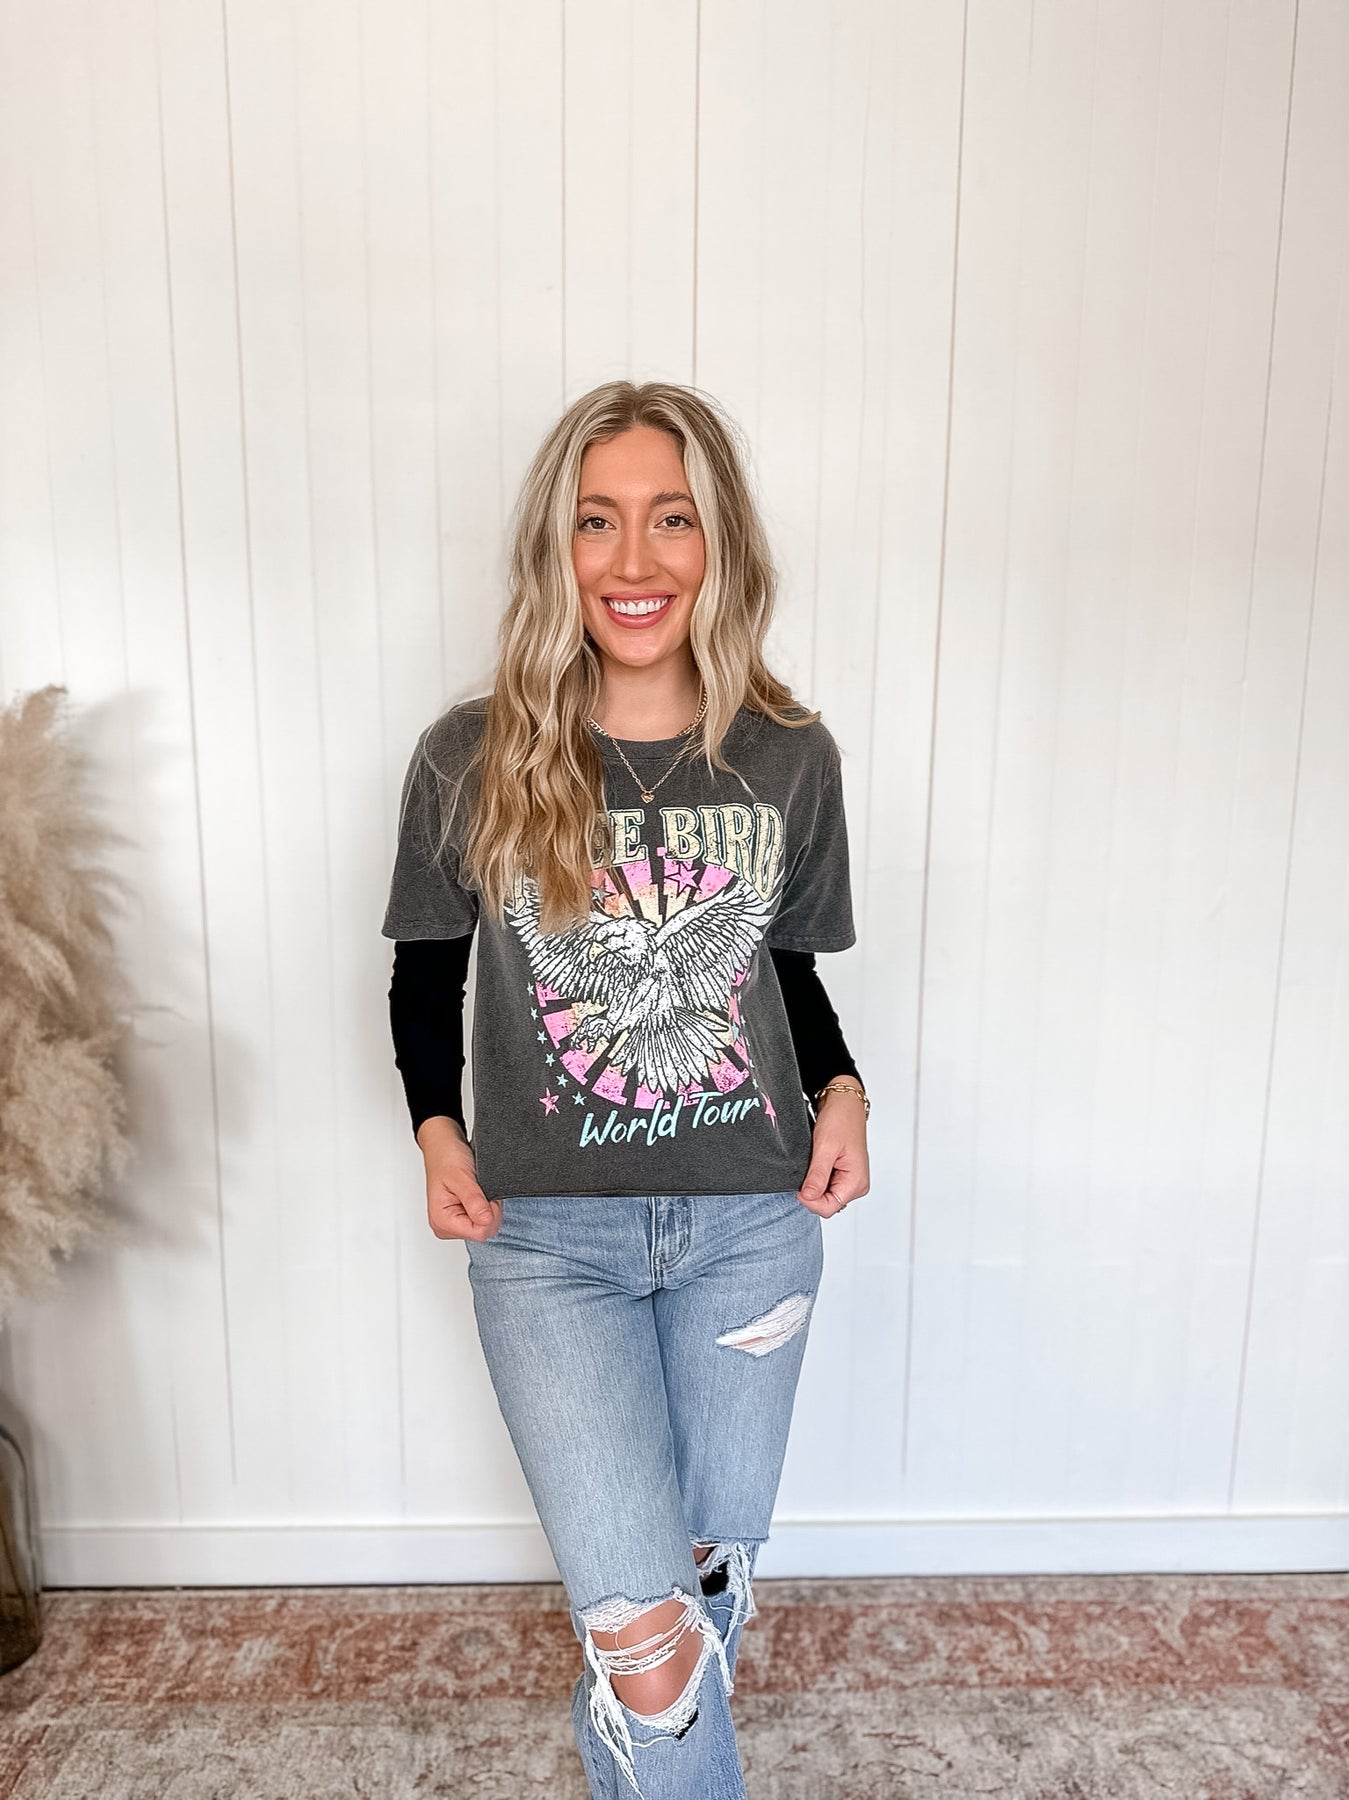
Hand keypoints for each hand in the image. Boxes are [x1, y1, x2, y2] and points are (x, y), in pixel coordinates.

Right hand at [417, 1117, 501, 1240]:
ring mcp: (452, 1224)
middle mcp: (444, 1226)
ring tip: (477, 1189)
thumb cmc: (447, 1158)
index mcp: (441, 1221)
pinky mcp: (460, 1218)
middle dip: (489, 1210)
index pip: (479, 1233)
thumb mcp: (462, 1177)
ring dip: (487, 1207)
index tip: (485, 1194)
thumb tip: (486, 1220)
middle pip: (483, 1231)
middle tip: (481, 1189)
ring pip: (484, 1226)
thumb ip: (474, 1201)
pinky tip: (477, 1194)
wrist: (443, 1146)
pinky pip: (482, 1220)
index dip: (490, 1213)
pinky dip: (485, 1206)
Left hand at [797, 1084, 869, 1216]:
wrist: (844, 1102)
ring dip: (813, 1183)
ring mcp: (849, 1180)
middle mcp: (856, 1184)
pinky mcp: (842, 1174)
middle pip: (826, 1204)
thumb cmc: (841, 1119)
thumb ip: (817, 1176)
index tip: (800, 1184)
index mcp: (856, 1182)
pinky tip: (816, 1162)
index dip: (810, 1200)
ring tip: (814, 1161)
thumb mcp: (825, 1147)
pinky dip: (815, 1177)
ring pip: (824, 1195)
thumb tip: (808, 1197)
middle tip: (807, 1167)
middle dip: (811, 1191)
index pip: (829, 1208)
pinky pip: (824, 1185)